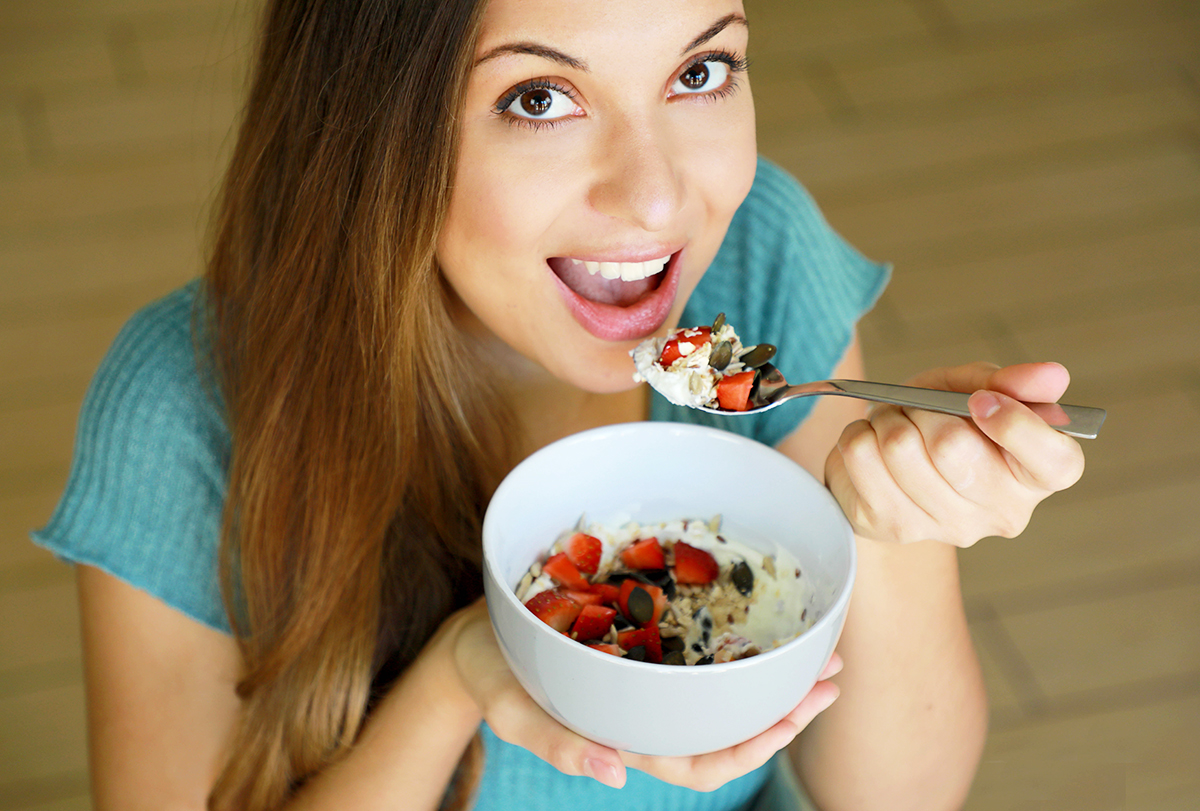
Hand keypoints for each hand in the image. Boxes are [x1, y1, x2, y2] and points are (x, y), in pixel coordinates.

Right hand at [449, 599, 841, 789]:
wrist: (474, 636)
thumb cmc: (491, 675)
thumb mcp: (513, 710)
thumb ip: (557, 742)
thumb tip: (611, 773)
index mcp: (626, 736)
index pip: (702, 761)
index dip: (754, 745)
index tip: (797, 714)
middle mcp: (649, 711)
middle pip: (729, 727)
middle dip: (785, 708)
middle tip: (832, 672)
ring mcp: (649, 678)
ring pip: (723, 689)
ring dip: (775, 674)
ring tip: (821, 646)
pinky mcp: (642, 641)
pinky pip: (699, 648)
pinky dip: (738, 638)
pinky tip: (764, 615)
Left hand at [824, 361, 1084, 546]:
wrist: (889, 458)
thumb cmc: (944, 420)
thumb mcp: (978, 389)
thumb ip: (1012, 381)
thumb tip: (1054, 375)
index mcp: (1039, 476)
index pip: (1054, 462)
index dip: (1015, 424)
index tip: (980, 400)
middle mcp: (1003, 514)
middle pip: (952, 446)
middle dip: (925, 409)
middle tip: (919, 408)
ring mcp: (947, 529)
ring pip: (899, 447)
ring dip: (887, 418)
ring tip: (895, 423)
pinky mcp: (892, 528)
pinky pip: (860, 455)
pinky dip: (858, 432)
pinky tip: (873, 445)